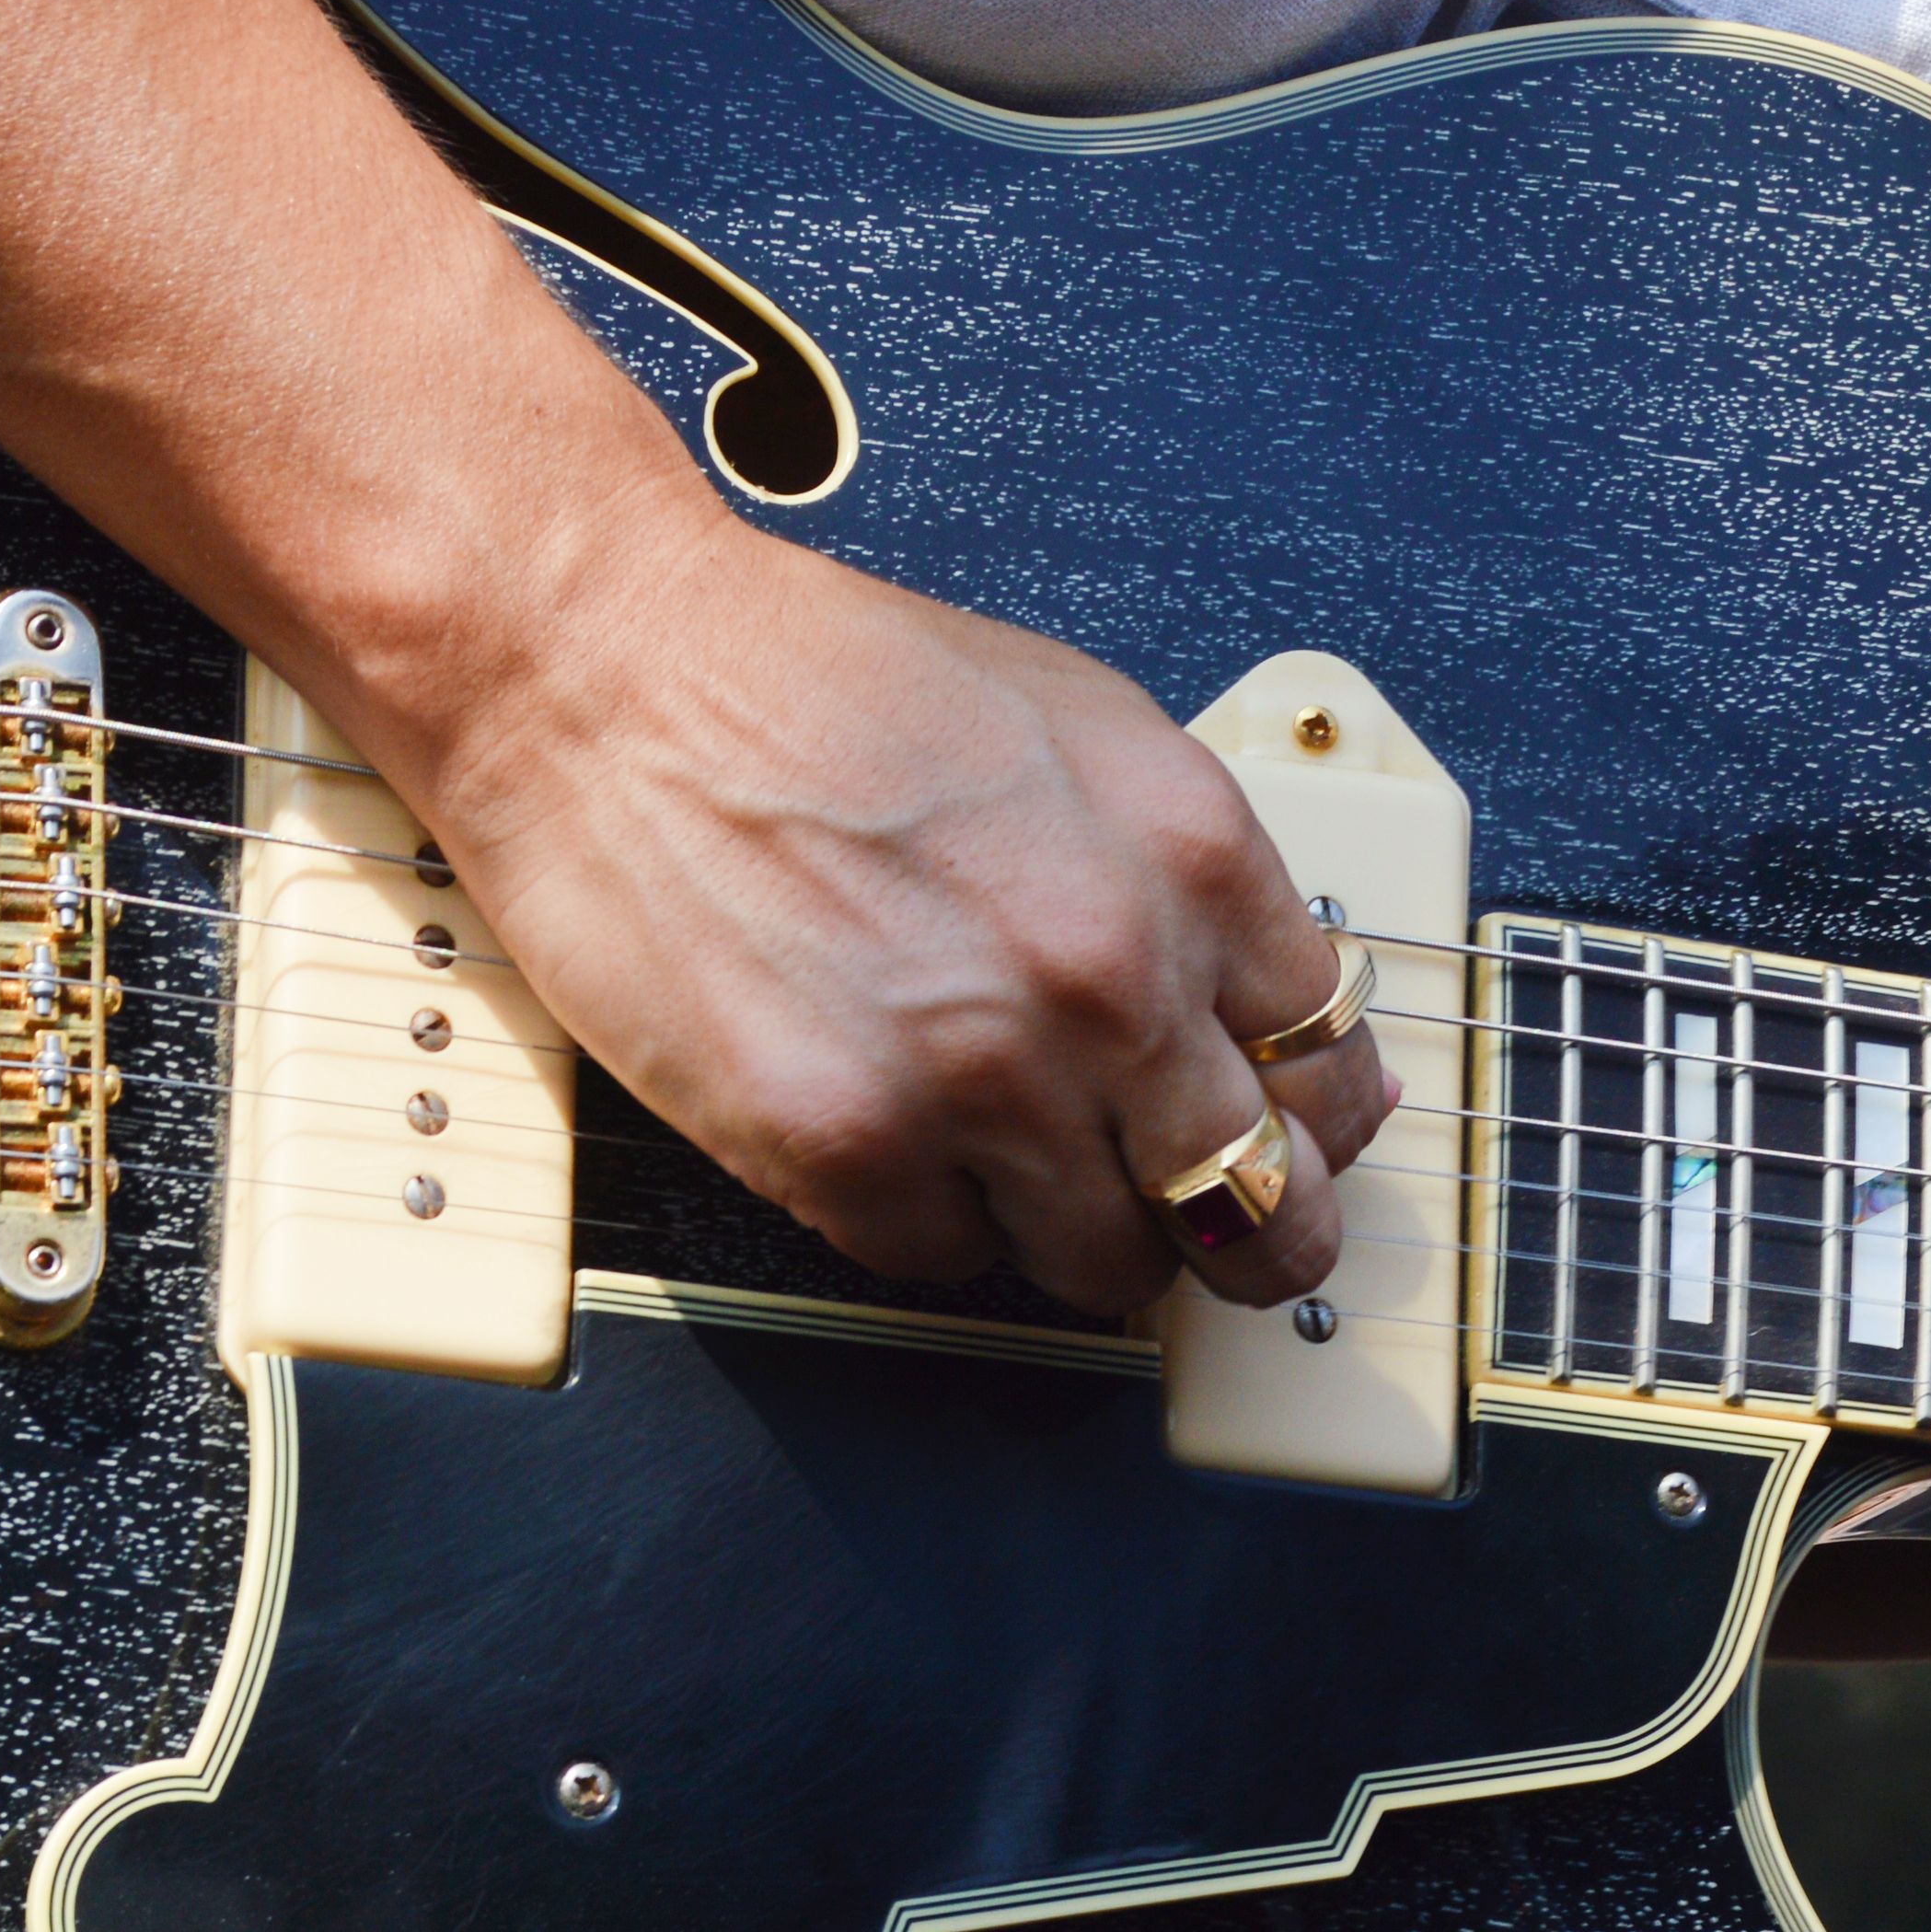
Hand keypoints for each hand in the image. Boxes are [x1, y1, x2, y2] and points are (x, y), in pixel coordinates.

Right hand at [403, 512, 1398, 1319]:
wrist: (600, 666)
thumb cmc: (806, 678)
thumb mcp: (1071, 728)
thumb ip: (1183, 875)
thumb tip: (1263, 1011)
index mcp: (1188, 853)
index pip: (1330, 1068)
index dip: (1304, 1120)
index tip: (1276, 1137)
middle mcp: (1105, 972)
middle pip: (1258, 1210)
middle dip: (1235, 1235)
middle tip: (1189, 1229)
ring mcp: (977, 1072)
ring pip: (1107, 1266)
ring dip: (1067, 1234)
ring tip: (1004, 1162)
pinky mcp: (843, 1145)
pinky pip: (939, 1261)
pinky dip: (917, 1218)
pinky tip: (876, 1124)